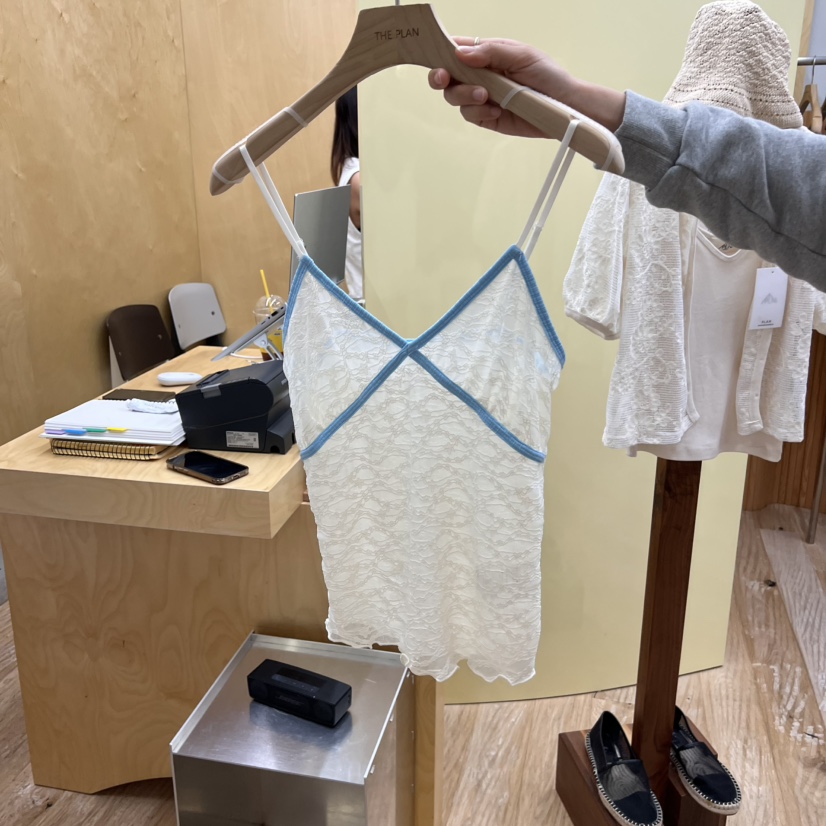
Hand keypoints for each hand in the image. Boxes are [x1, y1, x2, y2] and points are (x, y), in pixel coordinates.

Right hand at [428, 38, 625, 134]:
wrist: (562, 105)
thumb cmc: (546, 74)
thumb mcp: (521, 54)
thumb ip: (490, 52)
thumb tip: (460, 53)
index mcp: (485, 54)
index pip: (455, 49)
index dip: (440, 51)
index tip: (436, 56)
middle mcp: (479, 75)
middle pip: (447, 76)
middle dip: (441, 77)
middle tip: (445, 78)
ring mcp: (480, 98)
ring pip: (454, 97)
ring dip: (464, 95)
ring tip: (486, 95)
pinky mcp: (486, 118)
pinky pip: (470, 116)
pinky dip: (479, 112)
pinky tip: (496, 109)